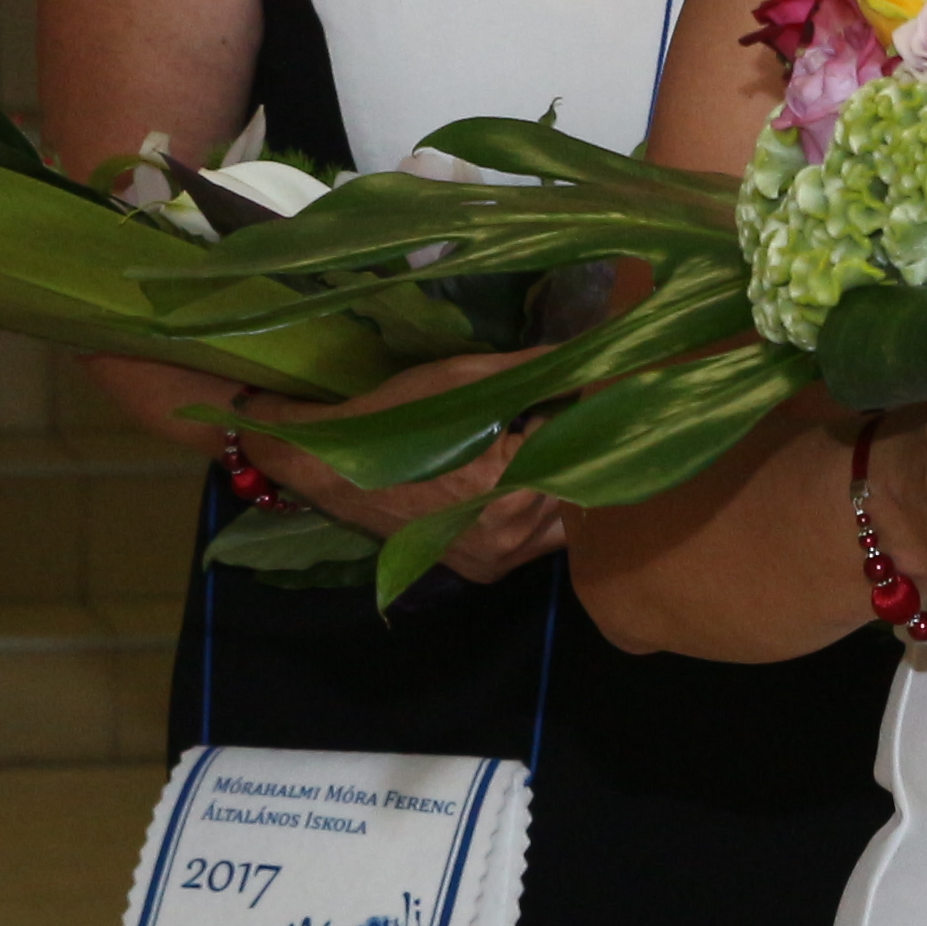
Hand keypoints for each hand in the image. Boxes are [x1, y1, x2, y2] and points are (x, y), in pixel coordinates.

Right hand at [231, 351, 570, 583]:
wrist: (333, 471)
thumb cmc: (397, 415)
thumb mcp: (465, 377)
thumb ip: (536, 368)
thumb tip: (593, 354)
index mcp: (509, 482)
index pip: (581, 445)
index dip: (586, 416)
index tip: (587, 394)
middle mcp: (510, 531)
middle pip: (582, 490)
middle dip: (584, 455)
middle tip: (573, 420)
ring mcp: (500, 558)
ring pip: (567, 523)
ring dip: (568, 488)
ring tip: (550, 450)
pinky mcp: (488, 571)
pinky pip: (538, 543)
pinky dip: (543, 514)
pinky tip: (527, 482)